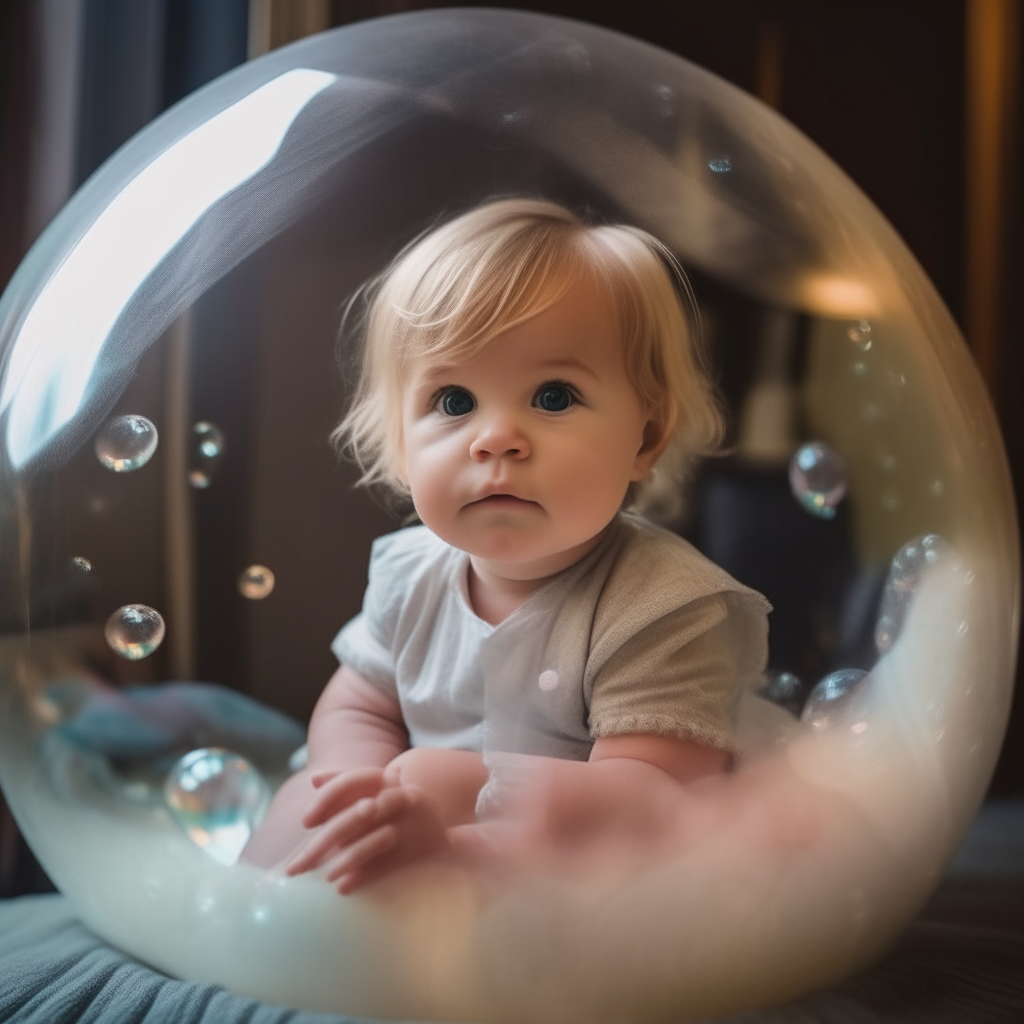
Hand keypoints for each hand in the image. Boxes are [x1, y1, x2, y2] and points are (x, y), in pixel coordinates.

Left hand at [284, 766, 449, 893]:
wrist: (446, 830)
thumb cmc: (401, 812)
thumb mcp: (379, 793)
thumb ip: (348, 787)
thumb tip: (314, 780)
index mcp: (389, 780)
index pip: (355, 780)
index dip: (328, 799)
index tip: (305, 822)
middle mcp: (403, 797)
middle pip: (356, 816)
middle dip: (323, 842)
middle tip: (296, 867)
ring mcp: (414, 824)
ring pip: (375, 840)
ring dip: (346, 860)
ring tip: (326, 877)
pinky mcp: (423, 849)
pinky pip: (389, 863)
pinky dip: (364, 875)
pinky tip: (344, 887)